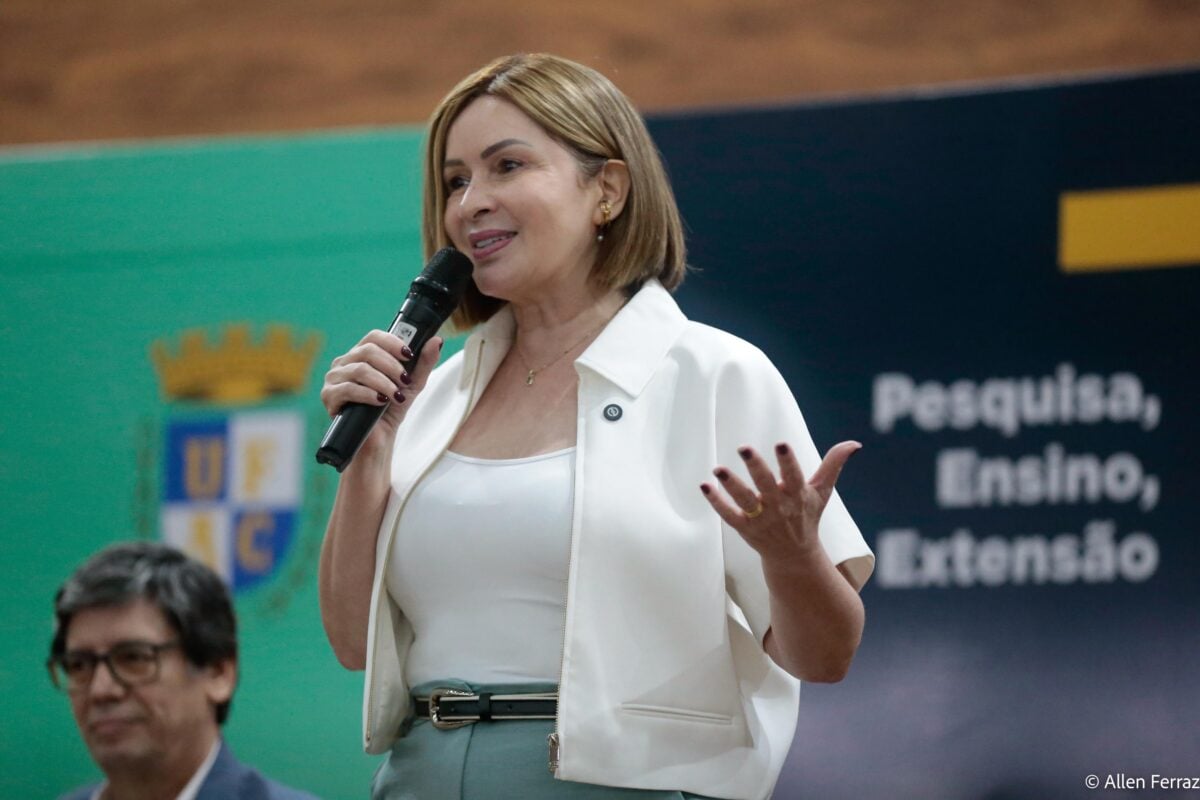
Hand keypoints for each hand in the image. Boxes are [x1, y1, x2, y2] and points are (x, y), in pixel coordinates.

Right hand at [319, 332, 443, 448]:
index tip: (409, 354)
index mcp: (361, 355)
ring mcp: (334, 379)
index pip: (374, 337)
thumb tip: (437, 341)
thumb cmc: (392, 408)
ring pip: (360, 370)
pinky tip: (379, 401)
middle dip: (391, 366)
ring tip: (395, 396)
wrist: (379, 438)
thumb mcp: (412, 384)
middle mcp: (344, 363)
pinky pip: (348, 389)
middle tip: (404, 381)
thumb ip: (423, 363)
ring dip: (383, 382)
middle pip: (367, 351)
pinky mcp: (329, 397)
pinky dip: (368, 394)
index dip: (392, 342)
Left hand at [700, 441, 860, 561]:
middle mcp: (779, 507)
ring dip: (731, 484)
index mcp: (798, 495)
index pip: (794, 476)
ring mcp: (761, 519)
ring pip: (744, 500)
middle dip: (755, 467)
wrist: (795, 557)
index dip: (788, 461)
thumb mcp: (822, 492)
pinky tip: (704, 486)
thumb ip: (833, 465)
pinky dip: (716, 503)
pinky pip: (729, 515)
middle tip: (743, 447)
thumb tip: (854, 443)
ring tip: (717, 468)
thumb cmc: (807, 517)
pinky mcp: (745, 529)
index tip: (781, 444)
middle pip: (765, 484)